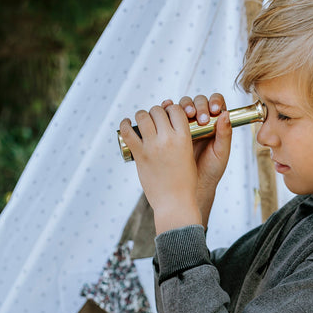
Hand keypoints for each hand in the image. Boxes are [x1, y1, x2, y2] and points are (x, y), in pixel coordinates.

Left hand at [119, 103, 201, 233]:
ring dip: (141, 116)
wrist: (175, 202)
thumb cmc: (184, 182)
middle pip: (158, 110)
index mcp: (184, 138)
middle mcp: (169, 139)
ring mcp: (153, 146)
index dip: (170, 109)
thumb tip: (168, 125)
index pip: (176, 109)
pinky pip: (128, 132)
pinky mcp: (140, 155)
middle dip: (155, 112)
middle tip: (153, 119)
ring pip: (143, 116)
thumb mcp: (188, 155)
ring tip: (141, 121)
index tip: (167, 115)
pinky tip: (125, 123)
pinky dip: (124, 124)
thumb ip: (180, 139)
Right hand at [169, 93, 231, 224]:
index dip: (214, 102)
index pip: (216, 102)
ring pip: (183, 105)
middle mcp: (200, 120)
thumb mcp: (221, 153)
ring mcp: (184, 123)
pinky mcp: (170, 128)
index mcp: (216, 123)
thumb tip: (225, 114)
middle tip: (200, 118)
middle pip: (198, 102)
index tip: (214, 110)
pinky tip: (166, 110)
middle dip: (199, 106)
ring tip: (187, 115)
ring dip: (183, 106)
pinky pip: (167, 115)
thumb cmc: (211, 170)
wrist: (193, 186)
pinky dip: (166, 109)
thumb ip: (225, 134)